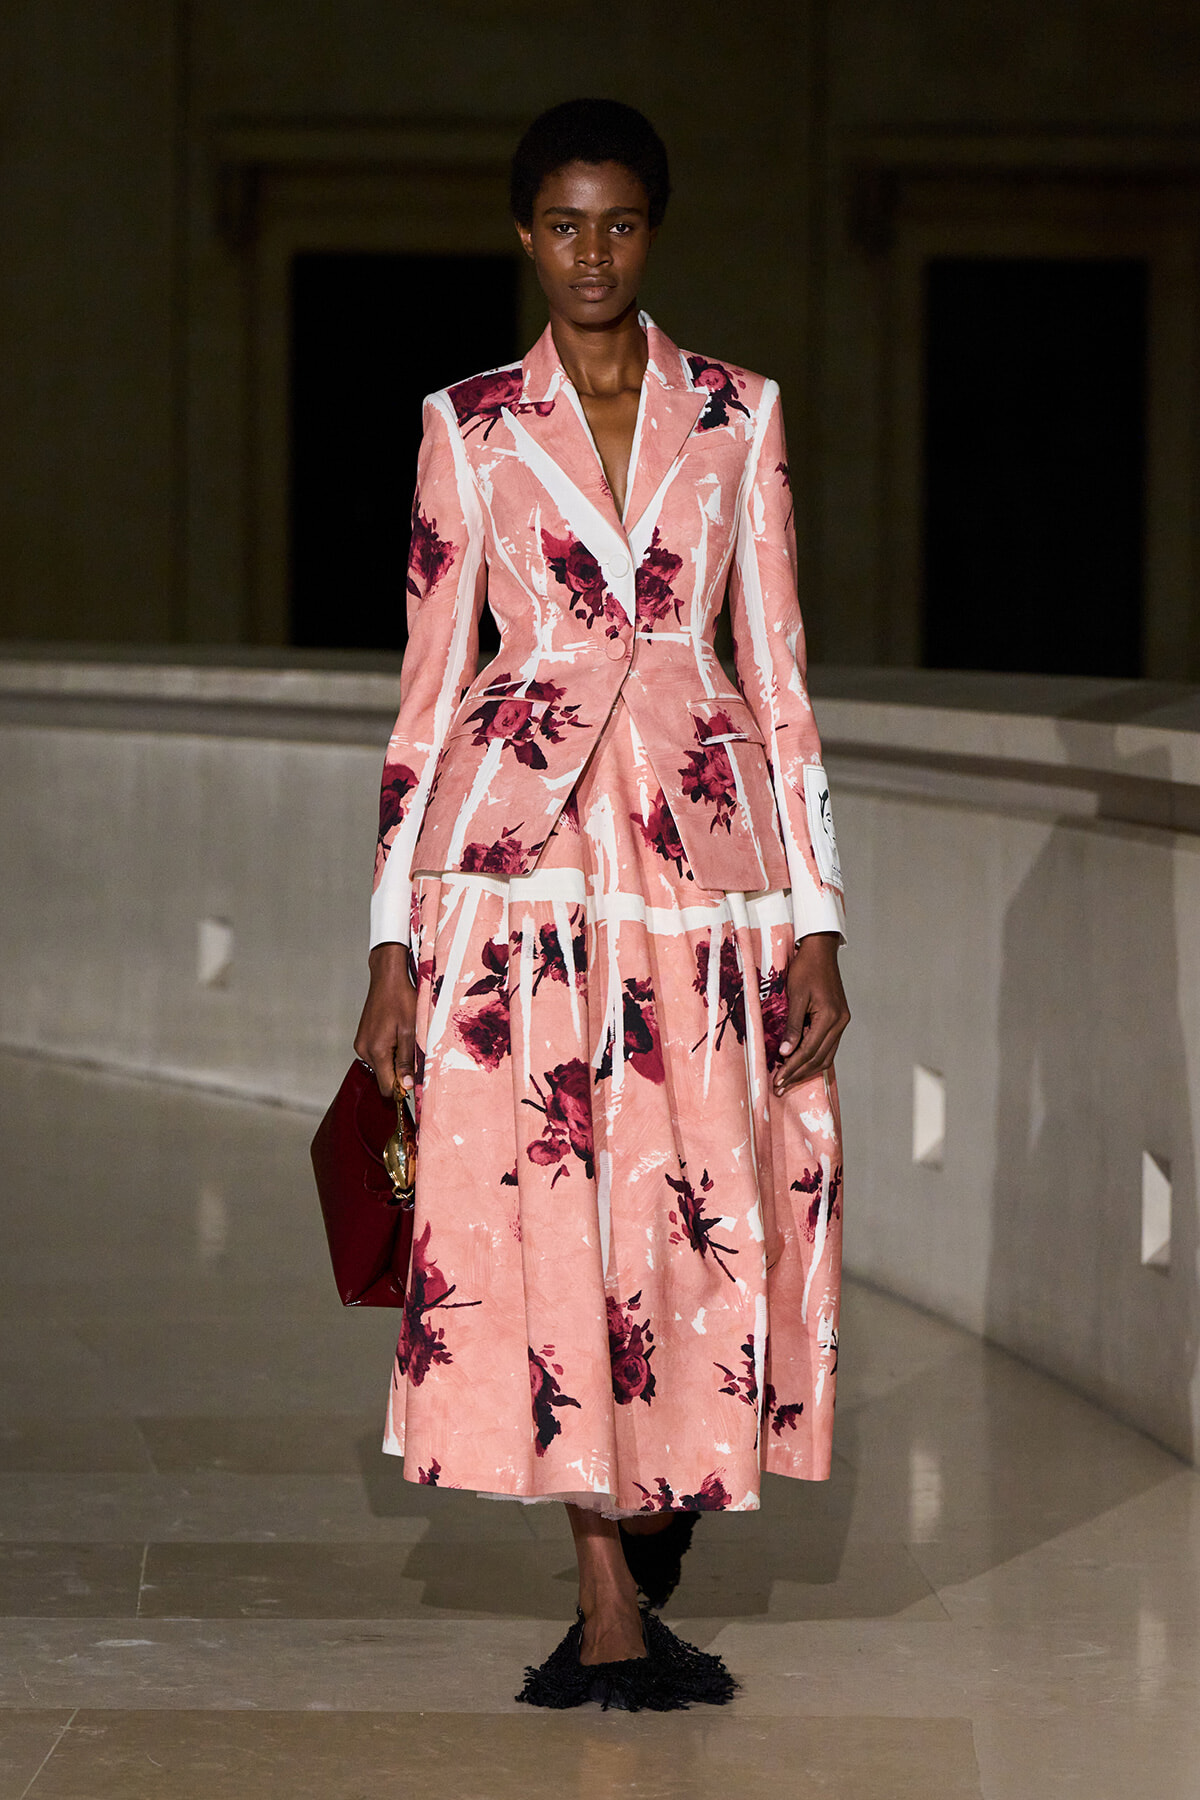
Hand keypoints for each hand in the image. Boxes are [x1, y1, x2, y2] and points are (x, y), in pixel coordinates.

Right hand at [353, 942, 417, 1098]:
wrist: (387, 978)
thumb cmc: (401, 1000)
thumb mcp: (411, 1031)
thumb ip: (407, 1060)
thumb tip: (406, 1086)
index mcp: (376, 1050)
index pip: (386, 1087)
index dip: (401, 1089)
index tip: (414, 1082)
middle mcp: (364, 1050)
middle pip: (383, 1077)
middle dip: (399, 1073)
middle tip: (413, 1052)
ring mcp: (361, 1044)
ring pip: (381, 1066)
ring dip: (395, 1060)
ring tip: (405, 1039)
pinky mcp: (362, 1038)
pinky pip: (377, 1055)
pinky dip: (388, 1052)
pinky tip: (397, 1035)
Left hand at [773, 932, 849, 1097]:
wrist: (821, 950)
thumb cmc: (805, 969)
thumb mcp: (795, 996)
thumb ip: (792, 1026)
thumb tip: (786, 1053)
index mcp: (830, 1017)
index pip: (809, 1051)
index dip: (792, 1068)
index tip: (777, 1080)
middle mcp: (840, 1023)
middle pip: (819, 1058)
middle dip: (798, 1074)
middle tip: (779, 1087)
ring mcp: (841, 1022)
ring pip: (826, 1056)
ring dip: (807, 1070)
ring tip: (788, 1081)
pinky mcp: (838, 1020)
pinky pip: (828, 1047)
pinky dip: (815, 1058)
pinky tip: (802, 1065)